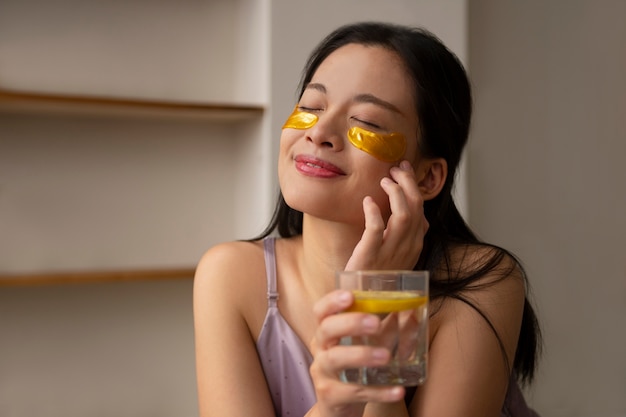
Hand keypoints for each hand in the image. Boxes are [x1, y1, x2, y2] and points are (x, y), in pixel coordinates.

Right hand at [308, 290, 404, 416]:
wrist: (338, 408)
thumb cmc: (353, 369)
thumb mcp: (367, 347)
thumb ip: (387, 330)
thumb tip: (413, 312)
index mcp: (327, 332)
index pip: (321, 311)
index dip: (332, 301)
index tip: (350, 295)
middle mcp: (320, 349)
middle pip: (326, 329)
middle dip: (350, 323)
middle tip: (375, 322)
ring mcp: (323, 373)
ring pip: (335, 359)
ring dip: (361, 354)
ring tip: (386, 356)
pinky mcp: (331, 396)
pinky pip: (353, 392)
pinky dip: (378, 392)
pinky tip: (397, 391)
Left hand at [345, 160, 427, 270]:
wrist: (366, 304)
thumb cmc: (379, 277)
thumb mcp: (400, 256)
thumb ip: (408, 236)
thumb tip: (418, 216)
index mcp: (415, 244)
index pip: (421, 209)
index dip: (413, 186)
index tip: (404, 170)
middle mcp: (407, 247)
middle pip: (415, 207)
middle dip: (407, 183)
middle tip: (394, 170)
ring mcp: (390, 252)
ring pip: (402, 215)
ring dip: (394, 193)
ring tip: (384, 181)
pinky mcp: (370, 256)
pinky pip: (375, 229)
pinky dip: (374, 212)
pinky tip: (367, 202)